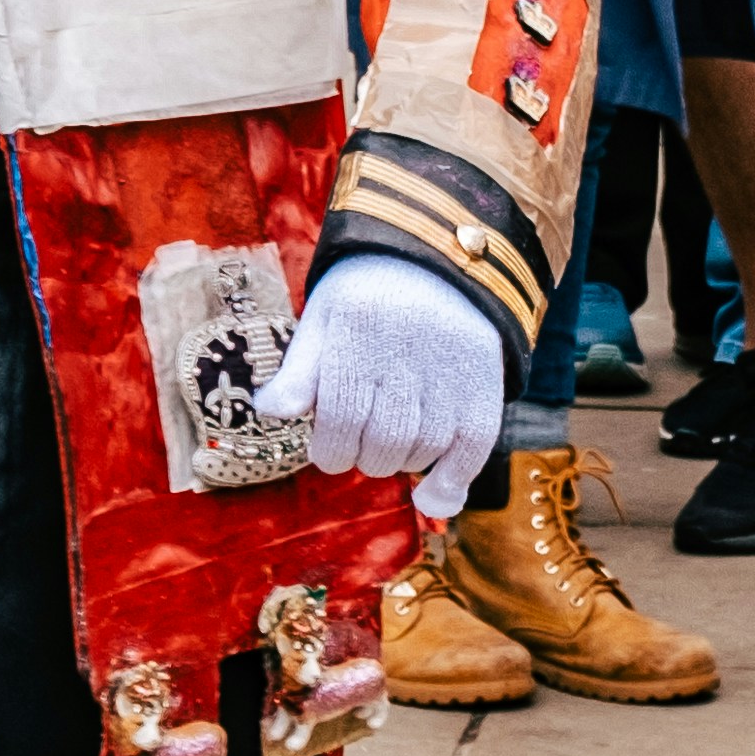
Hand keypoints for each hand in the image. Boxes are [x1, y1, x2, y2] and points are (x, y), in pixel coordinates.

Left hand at [262, 255, 507, 527]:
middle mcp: (408, 349)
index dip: (330, 449)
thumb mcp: (323, 319)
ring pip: (423, 449)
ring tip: (391, 444)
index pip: (340, 418)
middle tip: (359, 446)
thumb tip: (269, 412)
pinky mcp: (485, 384)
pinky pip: (472, 448)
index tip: (328, 449)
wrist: (437, 261)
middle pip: (383, 442)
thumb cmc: (366, 299)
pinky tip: (432, 495)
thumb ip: (299, 370)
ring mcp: (451, 369)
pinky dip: (451, 480)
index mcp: (358, 330)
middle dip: (364, 457)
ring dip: (401, 462)